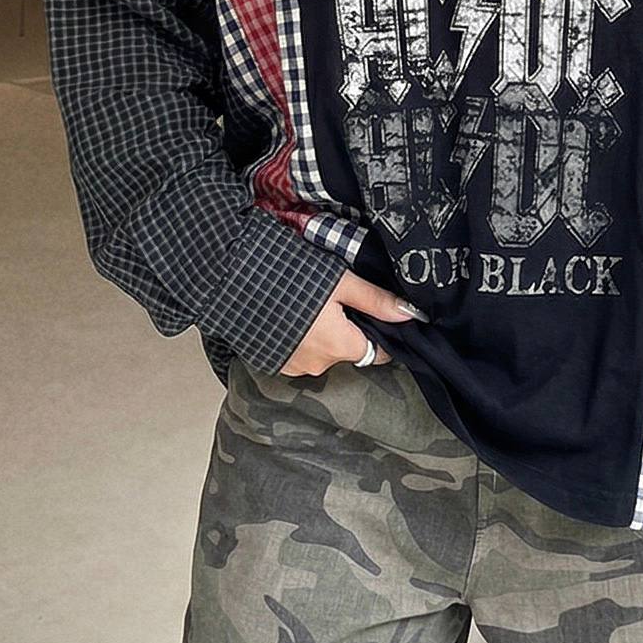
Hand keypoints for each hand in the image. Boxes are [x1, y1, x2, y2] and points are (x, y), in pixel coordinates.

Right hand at [280, 270, 424, 376]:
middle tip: (335, 297)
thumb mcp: (340, 281)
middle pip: (349, 349)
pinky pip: (299, 353)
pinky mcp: (272, 362)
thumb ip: (376, 300)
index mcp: (340, 346)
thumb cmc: (289, 275)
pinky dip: (300, 338)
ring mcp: (292, 367)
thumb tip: (411, 314)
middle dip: (348, 328)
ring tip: (308, 301)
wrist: (230, 278)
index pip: (379, 351)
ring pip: (323, 352)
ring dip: (322, 333)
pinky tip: (290, 313)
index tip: (373, 311)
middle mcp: (318, 365)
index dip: (381, 331)